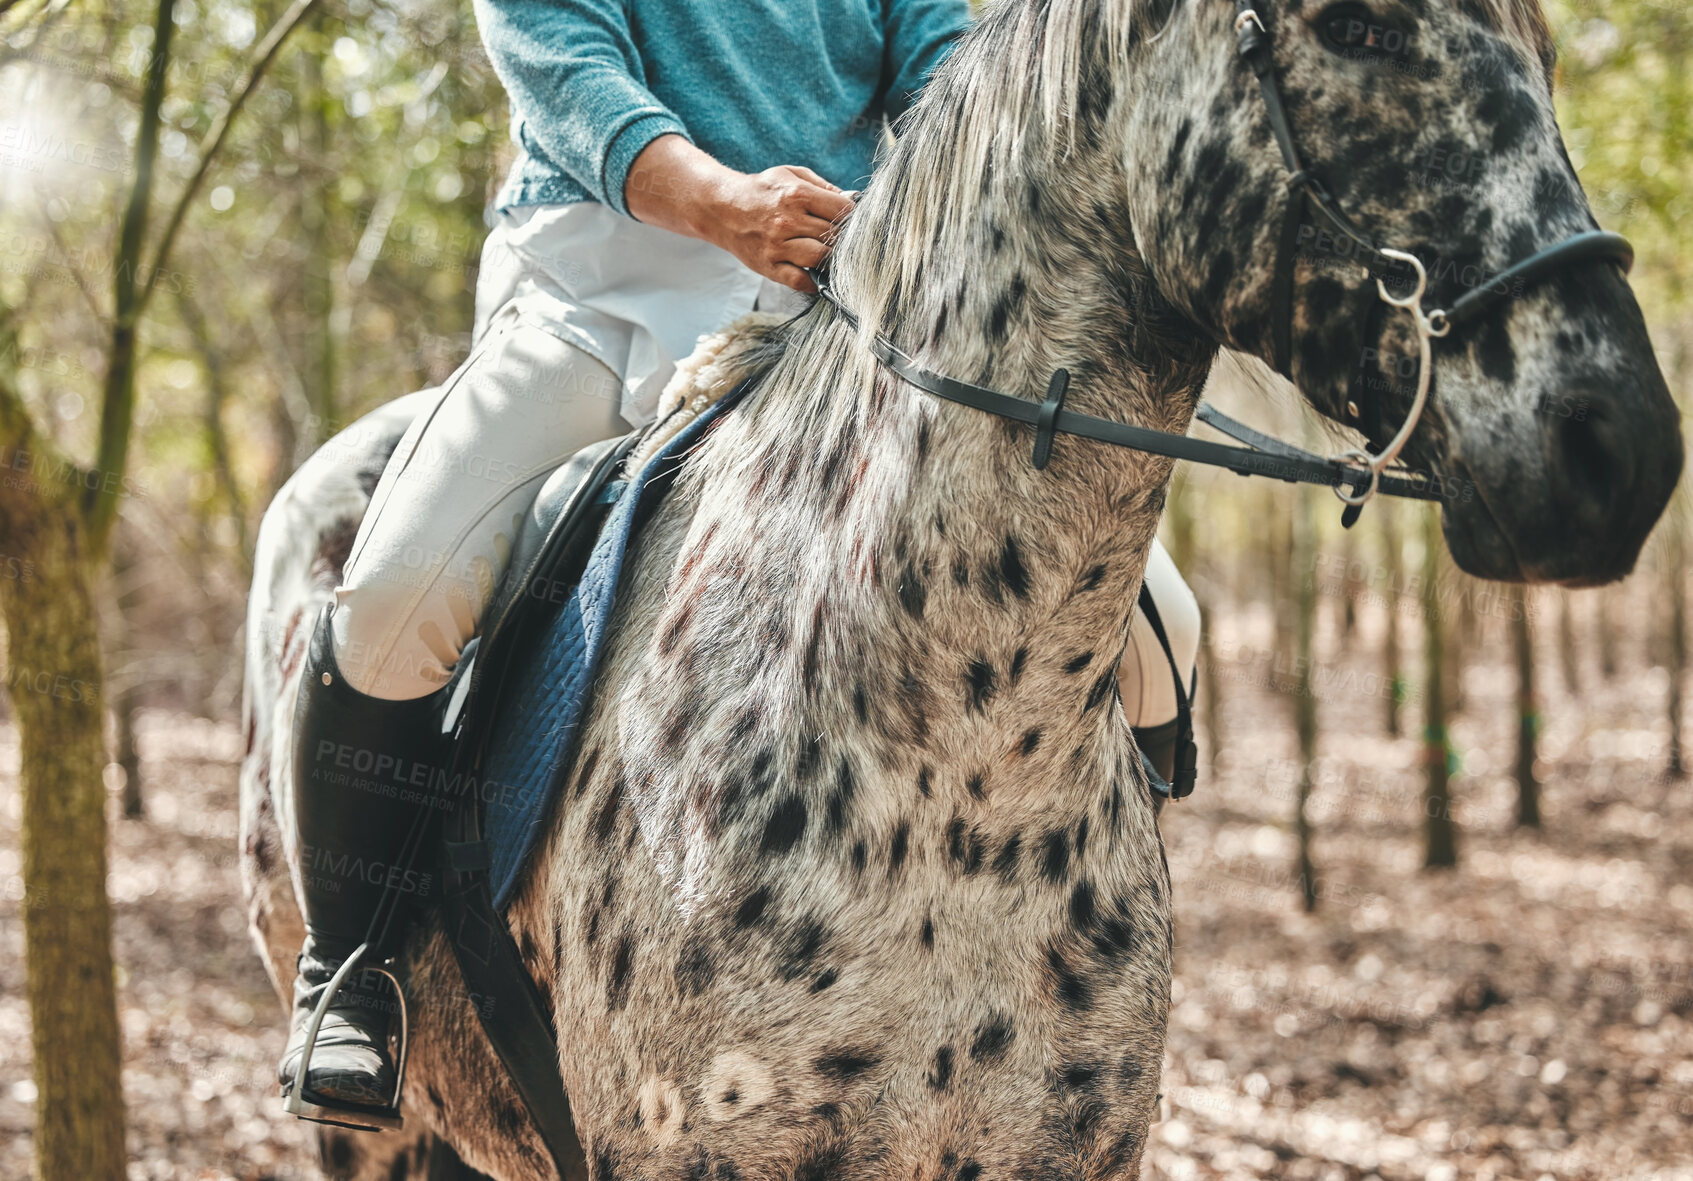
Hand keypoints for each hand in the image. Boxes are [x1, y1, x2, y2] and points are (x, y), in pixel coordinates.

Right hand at [701, 166, 855, 293]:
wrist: (722, 208)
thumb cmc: (761, 191)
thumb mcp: (790, 175)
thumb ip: (822, 186)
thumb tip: (852, 200)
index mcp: (796, 194)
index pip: (842, 210)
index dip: (853, 216)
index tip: (853, 221)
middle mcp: (788, 221)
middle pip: (834, 235)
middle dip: (843, 238)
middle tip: (843, 239)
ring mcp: (778, 246)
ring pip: (821, 258)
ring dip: (830, 258)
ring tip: (829, 253)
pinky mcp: (769, 266)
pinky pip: (801, 281)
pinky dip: (814, 281)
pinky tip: (816, 273)